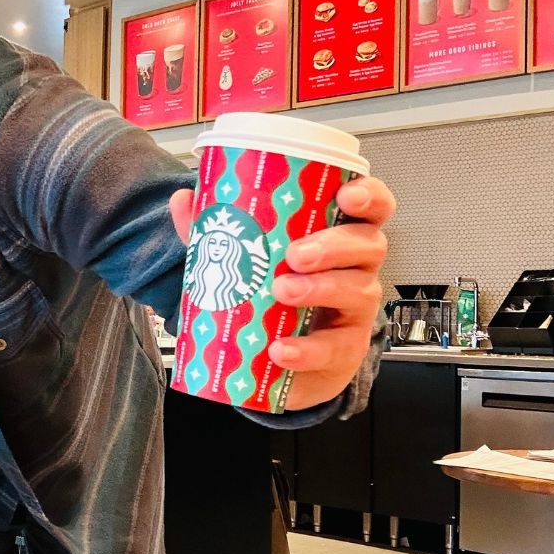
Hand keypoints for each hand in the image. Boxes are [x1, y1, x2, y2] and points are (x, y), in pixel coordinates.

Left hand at [170, 176, 395, 409]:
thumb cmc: (268, 296)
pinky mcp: (344, 351)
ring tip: (281, 292)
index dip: (369, 196)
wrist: (270, 359)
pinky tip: (281, 349)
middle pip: (369, 244)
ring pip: (359, 291)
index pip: (371, 208)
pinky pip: (335, 348)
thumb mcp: (241, 260)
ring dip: (320, 289)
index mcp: (337, 237)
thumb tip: (183, 199)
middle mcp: (355, 269)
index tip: (346, 194)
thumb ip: (215, 230)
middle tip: (294, 255)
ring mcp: (354, 310)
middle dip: (334, 245)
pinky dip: (307, 349)